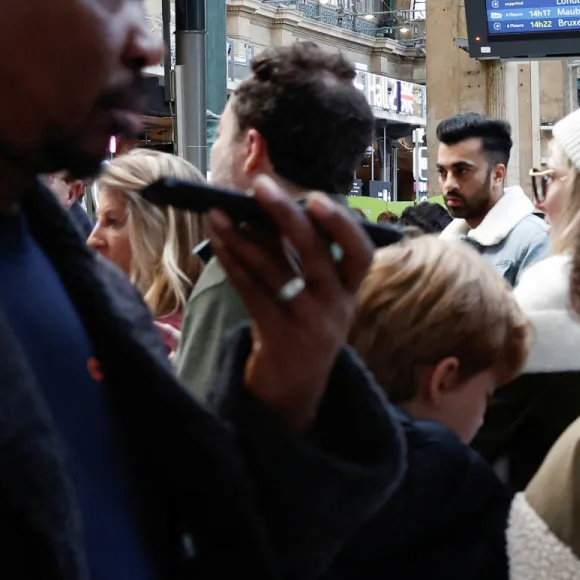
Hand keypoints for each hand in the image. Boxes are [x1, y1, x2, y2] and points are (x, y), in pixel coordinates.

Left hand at [206, 179, 374, 431]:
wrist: (294, 392)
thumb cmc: (302, 329)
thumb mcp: (316, 296)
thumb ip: (301, 256)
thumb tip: (269, 204)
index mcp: (350, 292)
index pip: (361, 254)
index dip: (343, 225)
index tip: (317, 198)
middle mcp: (336, 307)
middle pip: (317, 255)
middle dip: (287, 216)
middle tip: (261, 187)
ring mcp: (309, 324)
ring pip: (277, 272)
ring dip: (244, 237)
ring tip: (219, 212)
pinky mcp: (279, 338)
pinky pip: (253, 293)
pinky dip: (234, 264)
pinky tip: (218, 243)